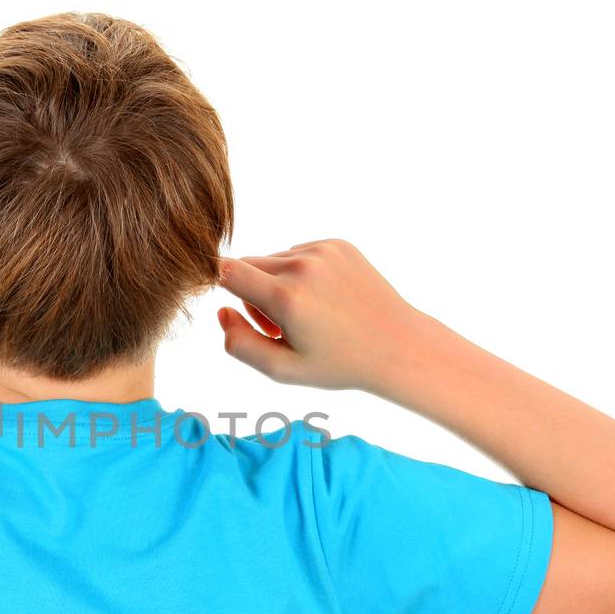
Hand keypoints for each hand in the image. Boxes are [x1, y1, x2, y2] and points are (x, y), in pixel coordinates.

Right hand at [216, 238, 424, 393]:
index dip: (217, 282)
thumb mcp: (283, 369)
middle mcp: (303, 266)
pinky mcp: (338, 244)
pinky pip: (299, 253)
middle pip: (248, 265)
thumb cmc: (338, 364)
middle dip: (251, 293)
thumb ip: (240, 344)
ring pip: (274, 259)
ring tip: (306, 314)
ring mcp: (323, 251)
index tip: (227, 299)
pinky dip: (301, 273)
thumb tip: (222, 311)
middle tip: (277, 325)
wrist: (397, 345)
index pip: (227, 271)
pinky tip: (324, 298)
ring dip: (277, 282)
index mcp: (286, 298)